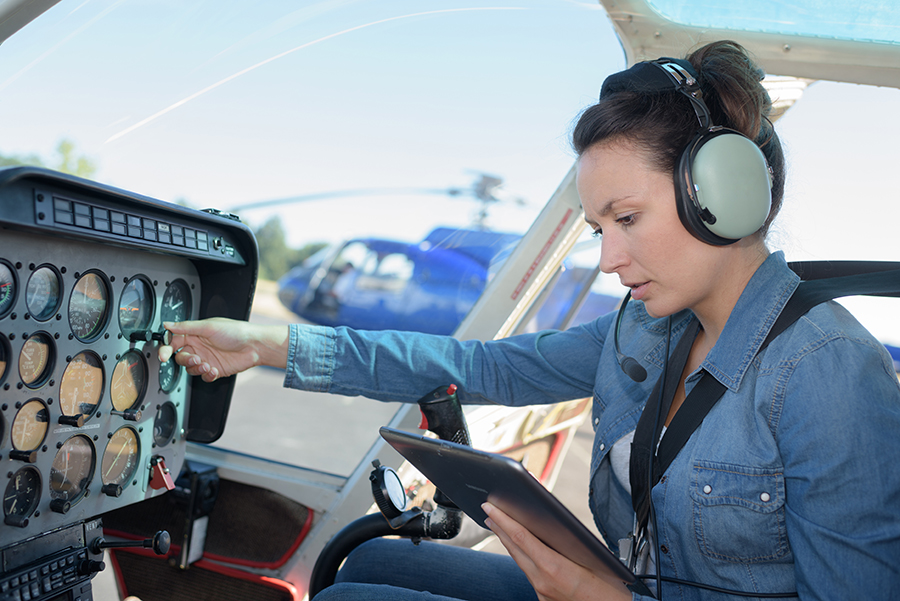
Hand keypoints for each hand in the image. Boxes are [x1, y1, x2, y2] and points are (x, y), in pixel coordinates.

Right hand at [158, 318, 288, 381]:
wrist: (255, 346)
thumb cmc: (236, 332)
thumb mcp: (208, 327)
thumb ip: (185, 327)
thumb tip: (167, 324)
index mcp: (195, 334)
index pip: (174, 342)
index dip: (166, 349)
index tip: (164, 355)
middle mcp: (200, 346)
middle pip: (180, 357)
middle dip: (185, 360)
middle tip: (195, 358)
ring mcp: (207, 359)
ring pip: (190, 369)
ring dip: (196, 368)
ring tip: (206, 365)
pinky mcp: (215, 370)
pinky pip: (204, 377)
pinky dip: (207, 376)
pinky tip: (214, 370)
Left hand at [482, 503, 631, 600]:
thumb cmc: (611, 591)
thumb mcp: (595, 559)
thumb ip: (571, 543)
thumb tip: (554, 526)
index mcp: (554, 568)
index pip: (521, 537)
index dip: (503, 519)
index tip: (490, 507)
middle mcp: (542, 581)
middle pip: (514, 548)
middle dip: (499, 526)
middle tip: (488, 509)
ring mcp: (541, 592)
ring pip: (520, 561)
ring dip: (507, 541)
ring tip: (497, 524)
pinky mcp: (544, 599)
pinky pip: (529, 572)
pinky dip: (522, 556)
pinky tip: (519, 548)